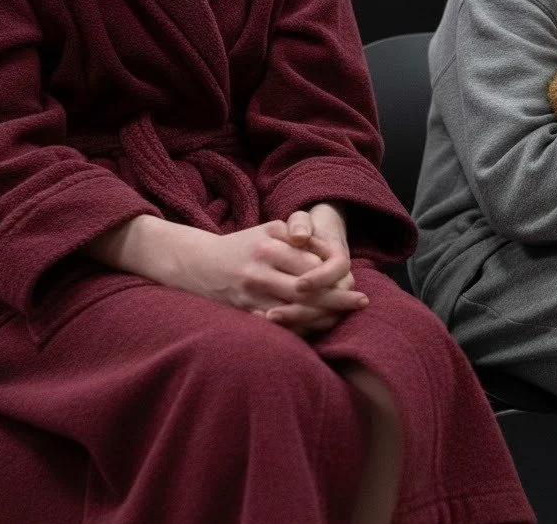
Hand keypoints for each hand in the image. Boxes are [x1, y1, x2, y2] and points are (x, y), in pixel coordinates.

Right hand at [83, 216, 367, 327]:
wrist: (196, 264)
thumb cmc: (242, 245)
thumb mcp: (267, 229)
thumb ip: (297, 235)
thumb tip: (330, 252)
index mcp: (270, 245)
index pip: (313, 264)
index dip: (337, 275)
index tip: (355, 281)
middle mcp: (260, 269)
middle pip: (309, 289)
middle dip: (337, 298)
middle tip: (360, 302)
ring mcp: (250, 293)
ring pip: (296, 310)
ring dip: (322, 316)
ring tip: (341, 316)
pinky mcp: (243, 312)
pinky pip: (278, 324)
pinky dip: (300, 327)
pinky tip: (316, 327)